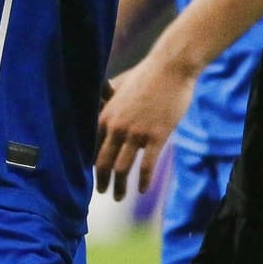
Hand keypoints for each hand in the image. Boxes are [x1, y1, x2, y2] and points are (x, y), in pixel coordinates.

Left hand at [95, 54, 196, 199]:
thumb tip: (99, 103)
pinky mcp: (157, 136)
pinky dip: (144, 181)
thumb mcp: (120, 84)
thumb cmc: (147, 73)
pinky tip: (143, 190)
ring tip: (119, 196)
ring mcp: (137, 133)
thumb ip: (108, 98)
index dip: (91, 164)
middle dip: (101, 182)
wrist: (171, 67)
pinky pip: (147, 166)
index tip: (92, 174)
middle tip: (103, 192)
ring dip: (120, 187)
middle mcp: (117, 127)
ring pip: (123, 169)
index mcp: (106, 115)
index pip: (91, 148)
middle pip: (103, 163)